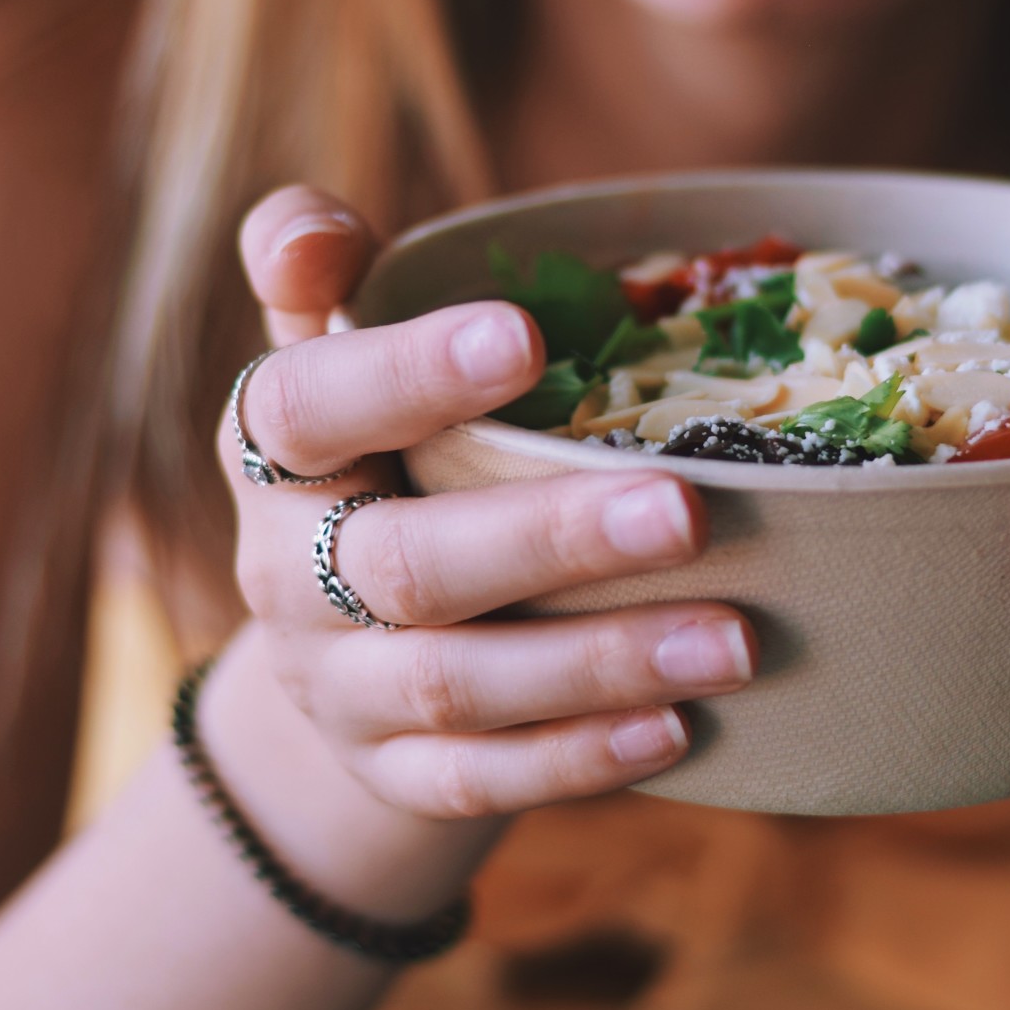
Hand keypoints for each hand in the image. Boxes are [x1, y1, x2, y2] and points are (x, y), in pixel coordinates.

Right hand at [219, 186, 755, 819]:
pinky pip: (480, 780)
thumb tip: (315, 230)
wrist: (335, 649)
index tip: (527, 336)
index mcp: (273, 452)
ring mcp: (336, 688)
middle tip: (687, 511)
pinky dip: (580, 759)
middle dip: (548, 538)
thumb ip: (325, 277)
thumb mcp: (337, 360)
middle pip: (402, 564)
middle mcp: (284, 573)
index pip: (309, 407)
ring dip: (598, 663)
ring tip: (736, 640)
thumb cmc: (379, 457)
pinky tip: (681, 727)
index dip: (408, 373)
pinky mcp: (393, 775)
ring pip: (455, 684)